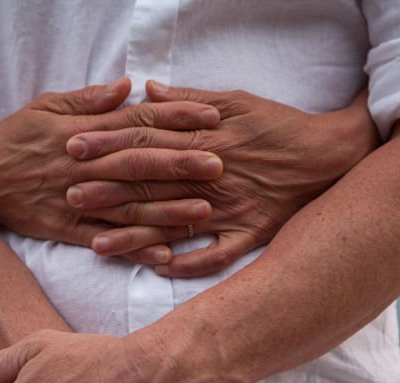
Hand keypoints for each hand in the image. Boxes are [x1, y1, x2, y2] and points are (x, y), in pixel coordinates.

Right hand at [0, 77, 222, 265]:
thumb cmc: (15, 138)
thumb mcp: (47, 106)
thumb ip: (90, 100)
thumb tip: (130, 87)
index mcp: (82, 132)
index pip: (136, 122)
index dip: (175, 118)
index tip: (211, 116)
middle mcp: (83, 166)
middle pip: (138, 164)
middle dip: (180, 163)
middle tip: (219, 164)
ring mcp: (75, 200)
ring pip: (128, 206)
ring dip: (166, 210)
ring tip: (203, 212)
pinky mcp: (66, 229)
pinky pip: (105, 241)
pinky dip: (134, 248)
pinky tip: (164, 255)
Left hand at [65, 81, 379, 276]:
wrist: (331, 156)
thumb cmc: (279, 125)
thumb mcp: (235, 100)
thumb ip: (187, 100)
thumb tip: (146, 92)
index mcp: (205, 140)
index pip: (146, 142)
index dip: (108, 145)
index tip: (73, 148)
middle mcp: (212, 177)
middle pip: (151, 185)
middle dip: (107, 191)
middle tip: (68, 195)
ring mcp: (230, 210)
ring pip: (174, 226)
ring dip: (135, 237)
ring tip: (97, 245)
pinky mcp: (250, 235)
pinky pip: (216, 257)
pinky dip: (189, 265)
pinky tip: (158, 271)